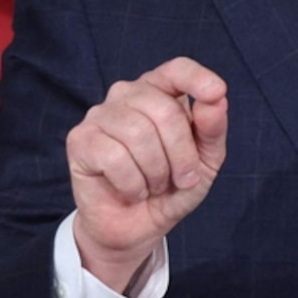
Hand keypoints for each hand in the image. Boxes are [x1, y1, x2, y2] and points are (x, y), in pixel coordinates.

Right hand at [66, 57, 229, 292]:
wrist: (136, 227)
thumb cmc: (171, 188)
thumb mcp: (204, 162)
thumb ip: (212, 130)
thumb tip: (217, 100)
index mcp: (160, 92)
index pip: (177, 69)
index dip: (197, 78)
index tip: (216, 92)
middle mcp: (127, 94)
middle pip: (163, 109)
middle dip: (182, 153)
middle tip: (182, 179)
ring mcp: (100, 114)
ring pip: (138, 134)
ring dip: (157, 172)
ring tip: (155, 185)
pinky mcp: (80, 139)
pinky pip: (115, 157)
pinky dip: (133, 184)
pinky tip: (133, 190)